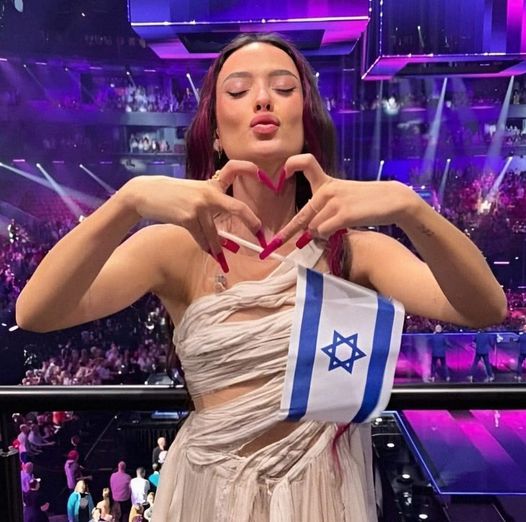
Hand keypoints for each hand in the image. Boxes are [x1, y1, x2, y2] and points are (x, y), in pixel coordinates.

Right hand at [122, 163, 263, 270]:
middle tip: (262, 236)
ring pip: (215, 233)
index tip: (265, 177)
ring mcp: (199, 205)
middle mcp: (208, 193)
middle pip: (237, 208)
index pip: (234, 169)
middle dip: (252, 223)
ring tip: (223, 260)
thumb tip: (223, 235)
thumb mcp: (193, 192)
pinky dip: (205, 248)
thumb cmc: (171, 194)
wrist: (145, 193)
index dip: (250, 170)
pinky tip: (210, 255)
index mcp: (211, 184)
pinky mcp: (188, 218)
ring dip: (218, 248)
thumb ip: (209, 206)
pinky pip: (202, 238)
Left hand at [259, 153, 417, 257]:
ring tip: (335, 231)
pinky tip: (337, 233)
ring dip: (320, 235)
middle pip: (303, 214)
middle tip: (276, 242)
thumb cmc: (367, 202)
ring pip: (314, 227)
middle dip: (288, 231)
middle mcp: (327, 190)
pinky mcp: (343, 213)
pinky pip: (324, 231)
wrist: (393, 200)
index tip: (283, 176)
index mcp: (326, 182)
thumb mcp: (343, 198)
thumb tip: (308, 231)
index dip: (291, 166)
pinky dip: (327, 236)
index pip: (305, 163)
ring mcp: (335, 201)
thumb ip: (324, 209)